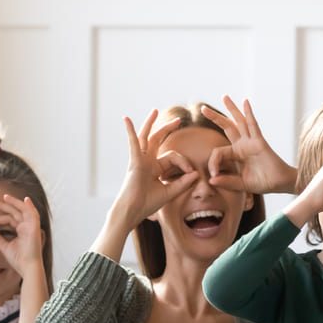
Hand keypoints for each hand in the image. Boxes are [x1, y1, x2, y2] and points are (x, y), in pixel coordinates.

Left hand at [0, 194, 44, 276]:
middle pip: (15, 212)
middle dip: (3, 206)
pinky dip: (30, 206)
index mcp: (21, 231)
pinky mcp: (35, 228)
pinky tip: (26, 200)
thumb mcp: (4, 246)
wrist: (27, 267)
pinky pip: (33, 214)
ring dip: (15, 203)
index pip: (9, 220)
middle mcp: (27, 227)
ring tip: (5, 197)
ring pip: (24, 210)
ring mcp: (31, 227)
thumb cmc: (18, 260)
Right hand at [110, 110, 198, 230]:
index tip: (191, 173)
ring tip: (155, 111)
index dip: (184, 163)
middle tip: (179, 120)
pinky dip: (130, 130)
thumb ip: (183, 183)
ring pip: (146, 137)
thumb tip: (196, 173)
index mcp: (155, 168)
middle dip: (168, 129)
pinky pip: (133, 143)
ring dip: (151, 123)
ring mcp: (140, 160)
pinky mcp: (135, 161)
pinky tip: (126, 119)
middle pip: (158, 140)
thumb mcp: (170, 192)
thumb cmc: (148, 204)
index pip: (173, 157)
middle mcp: (147, 161)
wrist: (133, 211)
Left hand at [202, 96, 295, 193]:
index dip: (213, 162)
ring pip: (239, 122)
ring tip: (224, 97)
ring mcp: (251, 142)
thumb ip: (227, 181)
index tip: (213, 175)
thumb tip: (211, 180)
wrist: (279, 184)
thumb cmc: (262, 182)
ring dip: (231, 109)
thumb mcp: (241, 184)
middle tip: (203, 108)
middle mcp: (242, 145)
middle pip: (227, 127)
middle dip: (215, 117)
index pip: (218, 152)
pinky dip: (249, 113)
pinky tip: (245, 102)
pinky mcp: (260, 142)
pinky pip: (253, 125)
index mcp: (236, 154)